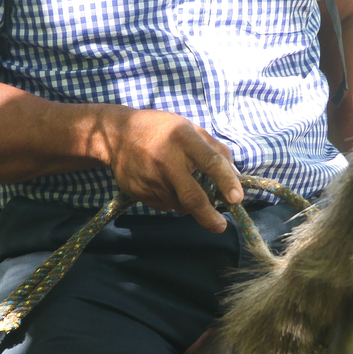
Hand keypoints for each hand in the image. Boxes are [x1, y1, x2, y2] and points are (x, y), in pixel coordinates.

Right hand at [105, 108, 241, 232]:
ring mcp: (151, 179)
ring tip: (180, 182)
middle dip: (208, 216)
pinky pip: (165, 205)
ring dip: (188, 202)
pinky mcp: (140, 192)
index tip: (237, 198)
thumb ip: (214, 148)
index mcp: (183, 138)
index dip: (226, 181)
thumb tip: (235, 174)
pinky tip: (163, 183)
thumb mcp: (189, 128)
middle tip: (219, 225)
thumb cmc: (160, 129)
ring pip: (180, 204)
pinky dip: (172, 200)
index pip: (210, 162)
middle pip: (192, 197)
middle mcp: (167, 160)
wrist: (116, 135)